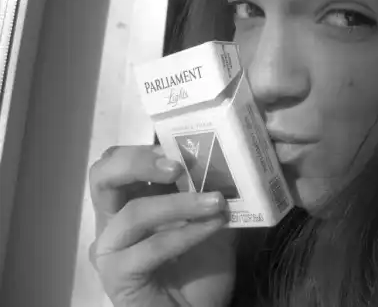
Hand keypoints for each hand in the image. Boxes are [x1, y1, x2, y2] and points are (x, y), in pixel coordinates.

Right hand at [89, 145, 236, 306]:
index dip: (145, 149)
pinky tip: (213, 226)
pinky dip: (185, 233)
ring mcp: (111, 249)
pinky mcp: (117, 276)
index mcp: (131, 201)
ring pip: (132, 213)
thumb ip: (213, 192)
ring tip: (216, 201)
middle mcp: (112, 221)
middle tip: (177, 166)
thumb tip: (231, 161)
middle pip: (102, 176)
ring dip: (179, 203)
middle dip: (138, 161)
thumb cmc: (202, 269)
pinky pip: (149, 248)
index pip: (119, 162)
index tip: (184, 145)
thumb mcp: (213, 220)